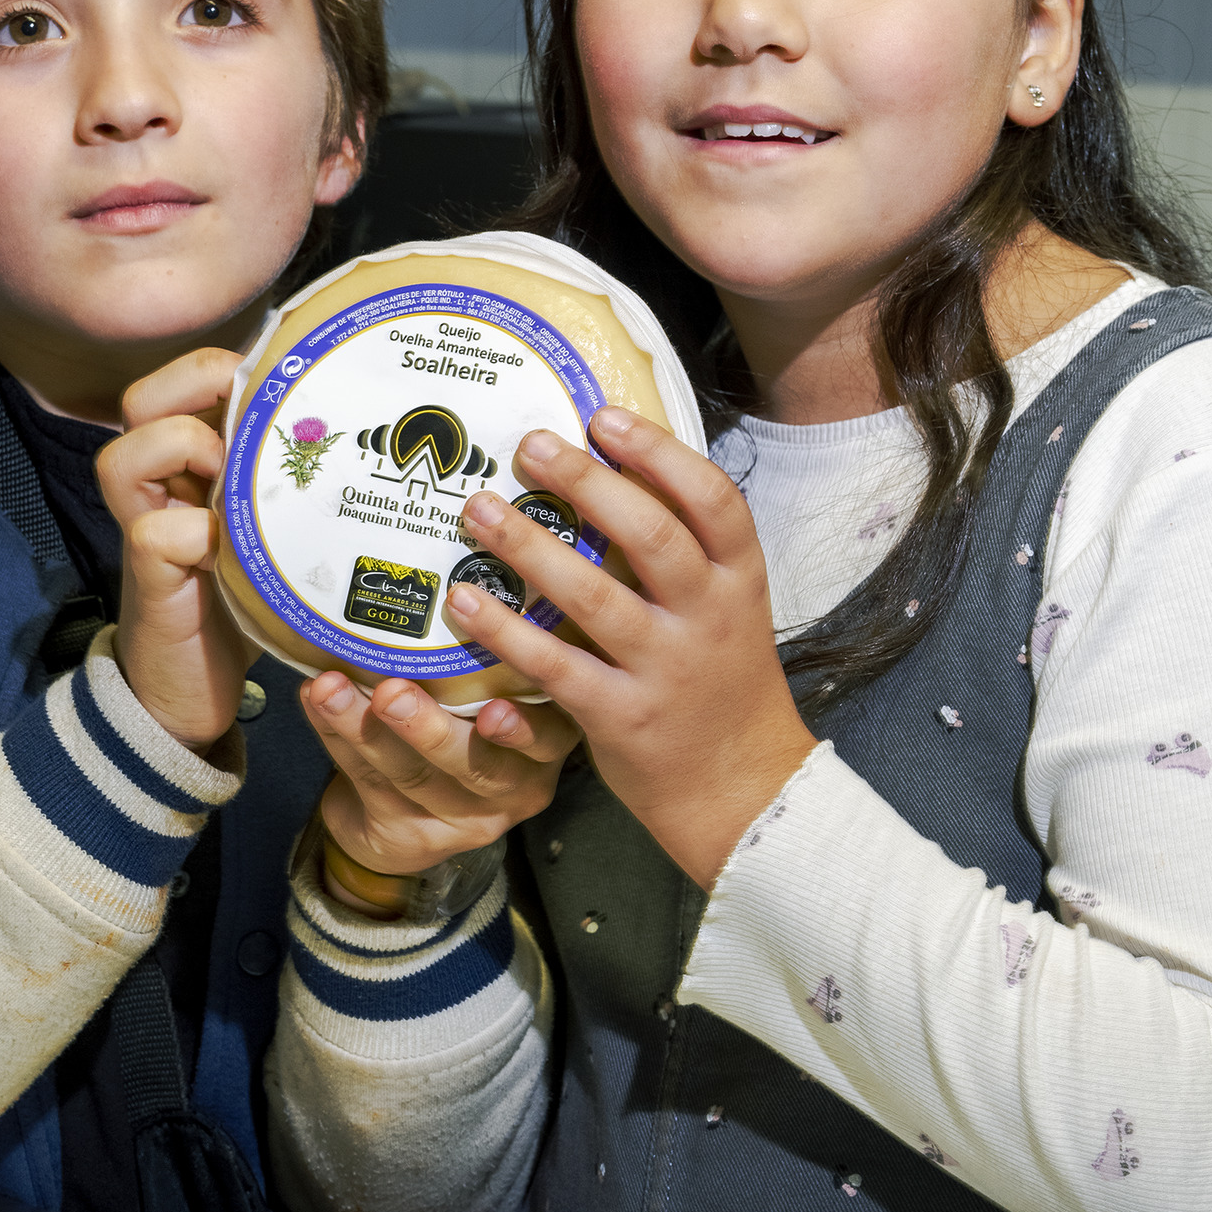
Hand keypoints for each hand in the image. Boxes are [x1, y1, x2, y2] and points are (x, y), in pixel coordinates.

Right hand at [95, 348, 253, 752]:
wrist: (195, 688)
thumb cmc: (245, 600)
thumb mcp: (273, 529)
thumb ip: (290, 484)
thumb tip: (371, 434)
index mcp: (189, 463)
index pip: (185, 381)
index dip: (223, 366)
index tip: (283, 379)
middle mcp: (157, 485)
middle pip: (144, 398)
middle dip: (200, 387)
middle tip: (254, 416)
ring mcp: (145, 525)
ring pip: (129, 452)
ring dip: (185, 449)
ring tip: (232, 477)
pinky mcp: (147, 574)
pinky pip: (156, 531)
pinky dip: (198, 532)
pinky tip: (233, 552)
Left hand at [300, 673, 578, 882]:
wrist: (409, 814)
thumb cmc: (462, 722)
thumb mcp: (493, 692)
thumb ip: (487, 656)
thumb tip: (442, 576)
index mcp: (545, 744)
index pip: (549, 738)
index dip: (524, 728)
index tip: (493, 709)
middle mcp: (513, 788)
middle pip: (476, 765)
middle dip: (429, 728)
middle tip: (390, 692)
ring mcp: (462, 819)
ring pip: (412, 776)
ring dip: (363, 727)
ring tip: (329, 688)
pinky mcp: (410, 835)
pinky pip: (369, 783)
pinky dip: (336, 736)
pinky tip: (314, 702)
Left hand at [443, 409, 814, 888]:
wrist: (745, 792)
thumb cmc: (722, 686)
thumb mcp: (730, 611)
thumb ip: (687, 557)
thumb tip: (612, 477)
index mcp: (740, 583)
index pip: (714, 502)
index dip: (660, 455)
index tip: (605, 419)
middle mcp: (709, 619)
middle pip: (653, 536)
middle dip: (589, 483)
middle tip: (530, 446)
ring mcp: (667, 670)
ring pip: (596, 596)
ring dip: (532, 547)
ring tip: (479, 510)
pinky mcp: (623, 718)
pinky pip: (556, 666)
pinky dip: (508, 632)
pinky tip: (466, 602)